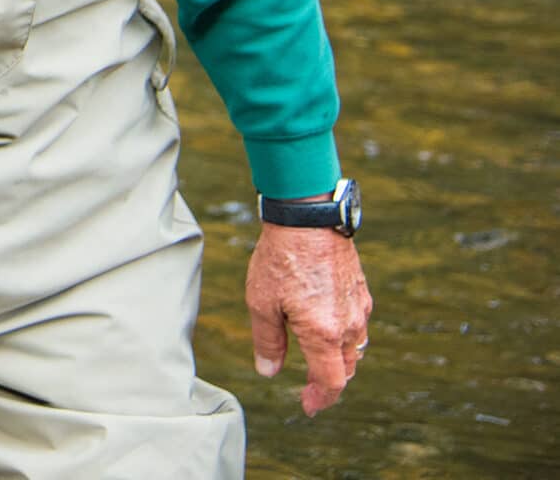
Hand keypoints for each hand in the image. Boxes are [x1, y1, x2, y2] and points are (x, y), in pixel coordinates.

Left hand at [245, 223, 372, 414]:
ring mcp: (358, 307)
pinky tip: (326, 329)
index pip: (331, 381)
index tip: (309, 406)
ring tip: (316, 361)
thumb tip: (269, 371)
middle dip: (328, 382)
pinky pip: (358, 325)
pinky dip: (344, 337)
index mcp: (323, 333)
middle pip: (345, 368)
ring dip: (337, 359)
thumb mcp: (262, 302)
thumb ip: (268, 341)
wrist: (307, 217)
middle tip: (309, 389)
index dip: (321, 398)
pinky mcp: (361, 291)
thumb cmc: (280, 258)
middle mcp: (348, 324)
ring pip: (354, 348)